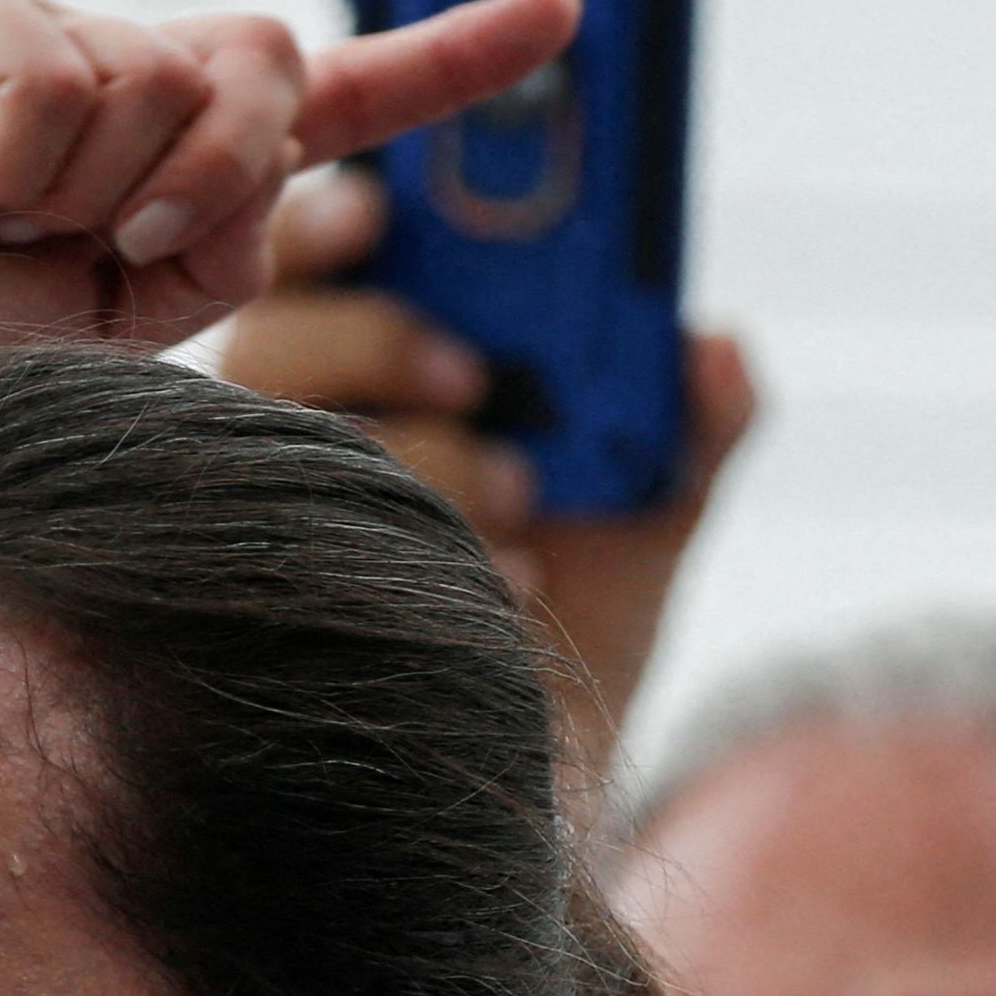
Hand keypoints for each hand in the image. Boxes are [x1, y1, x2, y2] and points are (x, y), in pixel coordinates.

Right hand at [0, 0, 579, 424]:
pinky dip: (13, 161)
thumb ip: (212, 259)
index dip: (450, 62)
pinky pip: (66, 71)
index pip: (334, 107)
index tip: (565, 18)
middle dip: (211, 180)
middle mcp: (122, 83)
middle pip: (271, 71)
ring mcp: (44, 32)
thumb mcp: (106, 351)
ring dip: (83, 195)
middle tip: (90, 250)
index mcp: (171, 176)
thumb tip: (279, 181)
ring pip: (169, 81)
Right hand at [219, 168, 760, 780]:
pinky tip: (506, 590)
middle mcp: (304, 438)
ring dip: (420, 461)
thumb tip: (717, 347)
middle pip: (277, 339)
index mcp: (378, 366)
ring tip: (520, 507)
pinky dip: (425, 559)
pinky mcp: (280, 622)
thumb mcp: (654, 507)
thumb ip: (695, 421)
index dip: (335, 218)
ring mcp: (281, 529)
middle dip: (379, 341)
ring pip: (295, 444)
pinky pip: (312, 559)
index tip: (384, 209)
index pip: (321, 256)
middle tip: (476, 378)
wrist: (549, 786)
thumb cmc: (577, 627)